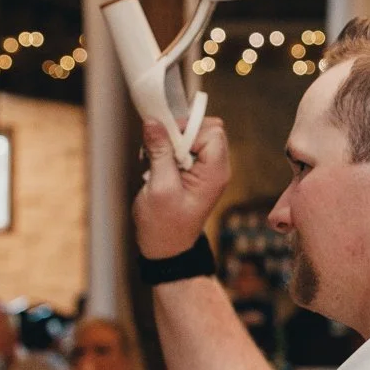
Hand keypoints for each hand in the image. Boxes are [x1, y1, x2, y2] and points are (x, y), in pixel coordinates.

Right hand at [133, 115, 229, 257]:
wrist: (166, 247)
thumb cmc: (164, 224)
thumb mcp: (159, 186)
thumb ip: (160, 152)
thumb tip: (154, 121)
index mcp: (215, 173)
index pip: (213, 132)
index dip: (189, 130)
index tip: (167, 140)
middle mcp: (216, 168)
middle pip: (206, 129)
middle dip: (180, 133)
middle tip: (160, 149)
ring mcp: (206, 170)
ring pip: (194, 136)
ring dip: (171, 142)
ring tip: (156, 161)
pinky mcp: (194, 172)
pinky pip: (185, 148)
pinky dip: (168, 150)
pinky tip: (156, 166)